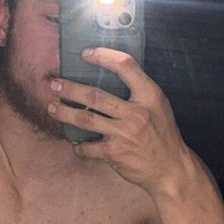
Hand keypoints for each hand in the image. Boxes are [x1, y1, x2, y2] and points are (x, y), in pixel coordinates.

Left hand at [47, 47, 187, 193]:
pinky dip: (78, 145)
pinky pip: (87, 147)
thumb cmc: (163, 134)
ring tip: (52, 107)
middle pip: (95, 95)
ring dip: (64, 112)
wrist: (171, 168)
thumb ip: (140, 91)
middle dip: (70, 88)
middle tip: (54, 84)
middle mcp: (136, 113)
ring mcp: (123, 133)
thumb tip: (113, 73)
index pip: (126, 66)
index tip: (86, 54)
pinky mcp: (114, 153)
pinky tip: (74, 142)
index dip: (104, 56)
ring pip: (85, 118)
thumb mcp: (159, 106)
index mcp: (149, 96)